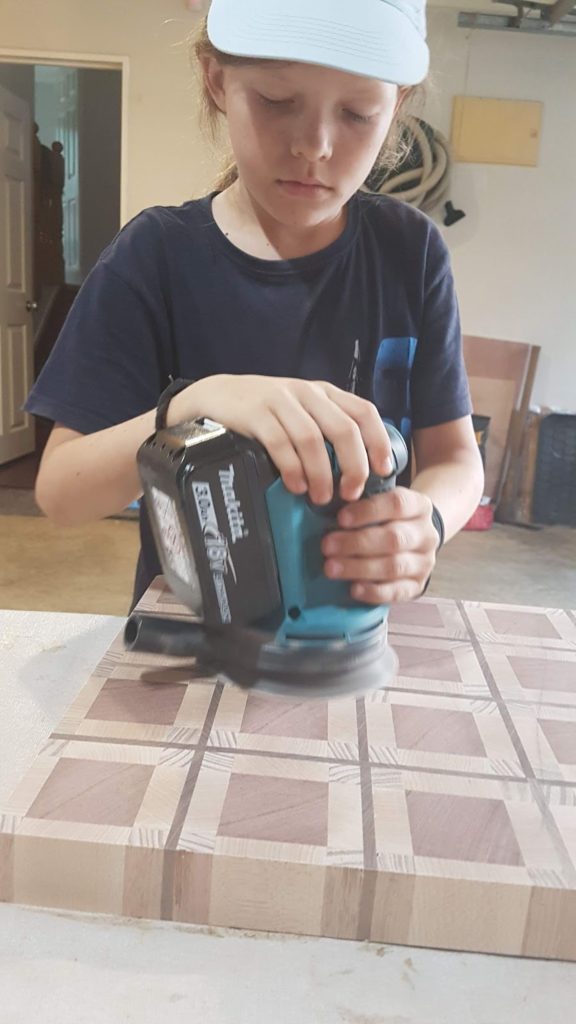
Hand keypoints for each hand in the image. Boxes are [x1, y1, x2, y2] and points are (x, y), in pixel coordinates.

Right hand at [172, 375, 392, 505]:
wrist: (217, 396)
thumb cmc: (266, 413)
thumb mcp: (301, 413)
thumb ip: (326, 432)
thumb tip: (356, 474)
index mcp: (324, 393)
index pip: (364, 412)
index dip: (378, 442)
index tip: (383, 471)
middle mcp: (307, 393)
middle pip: (344, 429)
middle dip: (353, 466)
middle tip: (351, 493)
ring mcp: (280, 401)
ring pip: (312, 439)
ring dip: (321, 474)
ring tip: (321, 497)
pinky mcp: (255, 413)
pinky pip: (280, 444)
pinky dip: (292, 469)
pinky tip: (295, 487)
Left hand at [321, 488, 437, 603]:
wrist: (415, 541)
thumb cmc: (389, 520)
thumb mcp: (382, 505)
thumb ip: (362, 506)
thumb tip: (326, 511)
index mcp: (419, 506)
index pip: (398, 504)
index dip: (368, 511)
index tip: (340, 518)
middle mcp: (426, 535)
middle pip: (394, 538)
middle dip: (357, 543)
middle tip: (327, 546)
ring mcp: (424, 563)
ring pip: (394, 567)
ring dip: (359, 568)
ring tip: (331, 568)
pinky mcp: (418, 586)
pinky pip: (397, 592)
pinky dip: (374, 592)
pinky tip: (353, 588)